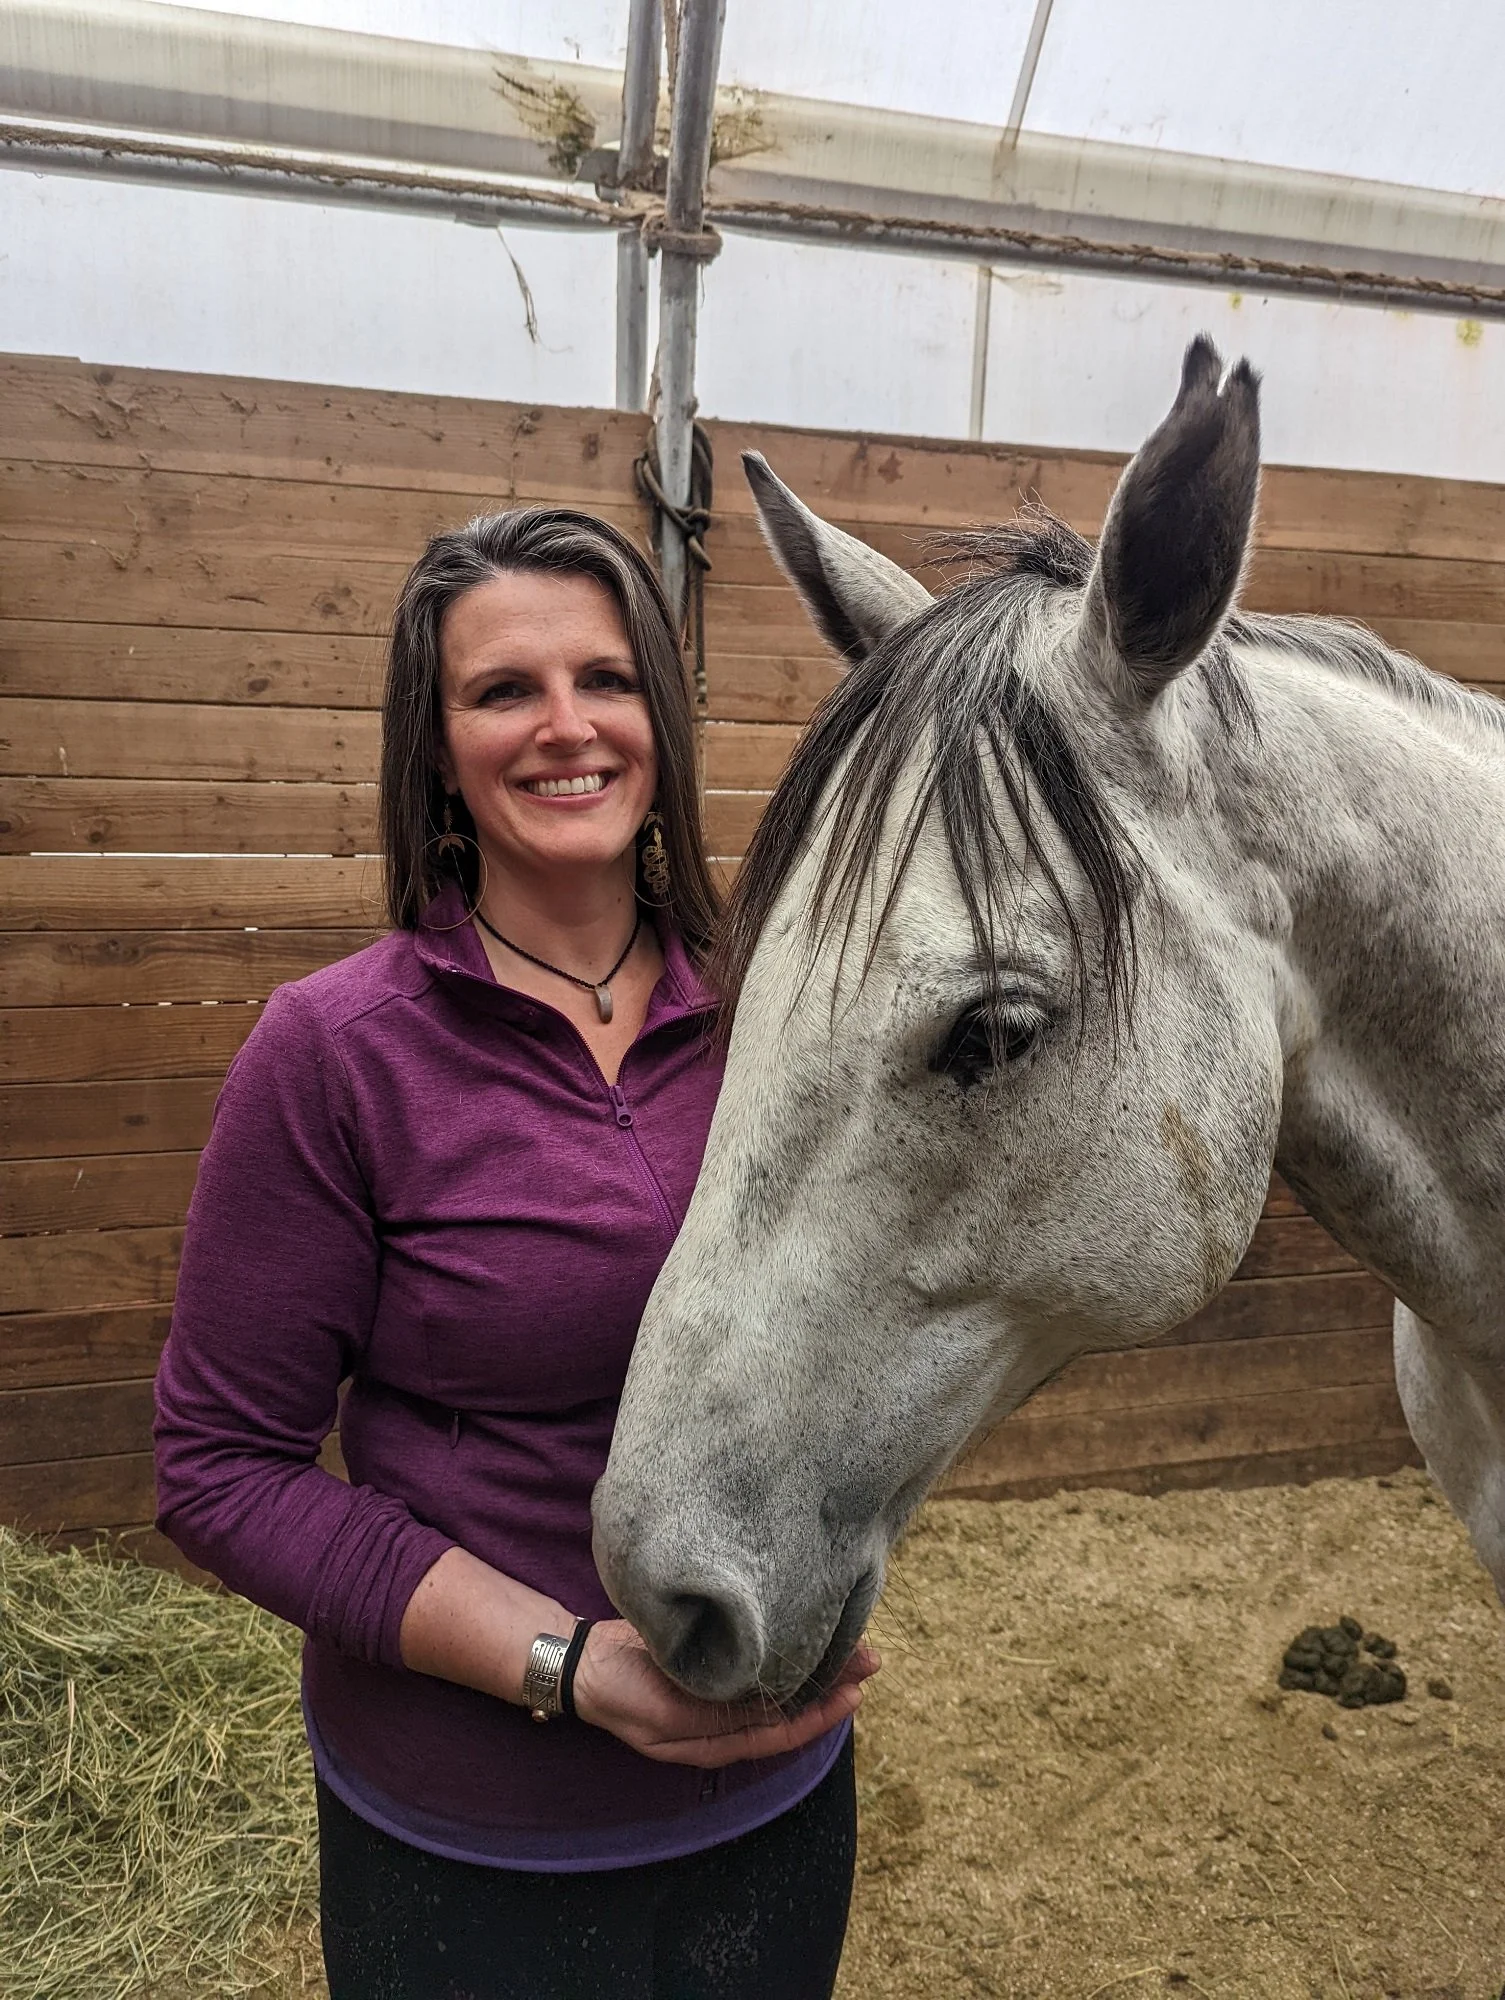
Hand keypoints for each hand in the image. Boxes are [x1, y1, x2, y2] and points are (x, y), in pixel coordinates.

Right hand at [570, 1618, 879, 1768]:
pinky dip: (787, 1651)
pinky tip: (803, 1633)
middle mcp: (726, 1722)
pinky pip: (760, 1665)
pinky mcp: (712, 1665)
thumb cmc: (623, 1692)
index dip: (823, 1714)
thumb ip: (718, 1713)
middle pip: (789, 1707)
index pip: (784, 1732)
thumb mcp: (669, 1709)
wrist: (583, 1663)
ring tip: (851, 1643)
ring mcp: (718, 1694)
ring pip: (779, 1684)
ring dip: (815, 1665)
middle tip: (870, 1657)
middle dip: (831, 1684)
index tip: (857, 1690)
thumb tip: (773, 1707)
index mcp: (717, 1742)